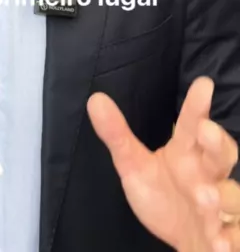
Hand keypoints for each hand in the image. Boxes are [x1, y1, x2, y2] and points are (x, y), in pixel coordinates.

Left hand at [87, 77, 239, 251]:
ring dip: (221, 195)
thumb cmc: (163, 196)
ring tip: (205, 197)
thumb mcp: (135, 166)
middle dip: (217, 142)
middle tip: (206, 131)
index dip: (197, 106)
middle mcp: (207, 174)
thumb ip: (117, 136)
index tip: (203, 83)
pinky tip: (220, 242)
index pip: (192, 125)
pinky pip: (235, 234)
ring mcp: (220, 205)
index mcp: (187, 153)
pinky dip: (231, 237)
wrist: (183, 238)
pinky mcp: (226, 234)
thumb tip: (95, 99)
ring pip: (230, 194)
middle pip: (221, 153)